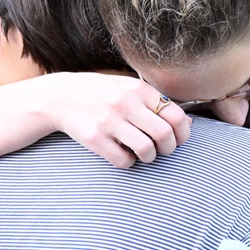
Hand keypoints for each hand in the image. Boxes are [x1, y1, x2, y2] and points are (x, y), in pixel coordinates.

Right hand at [39, 72, 190, 167]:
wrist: (61, 96)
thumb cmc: (102, 93)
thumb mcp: (129, 88)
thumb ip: (156, 102)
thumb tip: (188, 123)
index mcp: (138, 89)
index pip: (176, 115)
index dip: (183, 133)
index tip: (178, 139)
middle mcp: (125, 103)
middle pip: (164, 135)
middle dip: (169, 148)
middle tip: (163, 150)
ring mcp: (109, 121)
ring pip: (146, 150)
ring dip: (150, 157)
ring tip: (143, 153)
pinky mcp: (95, 139)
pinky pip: (124, 161)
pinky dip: (129, 162)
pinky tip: (124, 153)